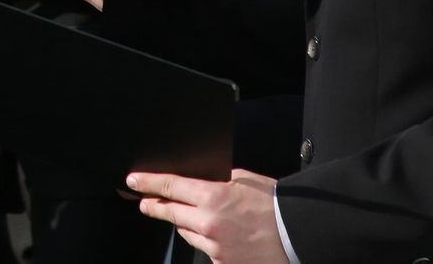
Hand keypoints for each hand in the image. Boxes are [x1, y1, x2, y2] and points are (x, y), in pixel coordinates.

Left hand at [126, 170, 286, 263]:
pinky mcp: (222, 263)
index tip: (133, 181)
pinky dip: (207, 239)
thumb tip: (202, 177)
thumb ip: (219, 178)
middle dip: (154, 206)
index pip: (169, 187)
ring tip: (189, 216)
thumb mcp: (244, 179)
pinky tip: (219, 234)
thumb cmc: (275, 205)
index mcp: (212, 197)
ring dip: (184, 223)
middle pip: (169, 212)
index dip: (147, 183)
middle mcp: (208, 223)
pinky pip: (205, 249)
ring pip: (186, 232)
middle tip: (144, 202)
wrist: (299, 236)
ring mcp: (214, 247)